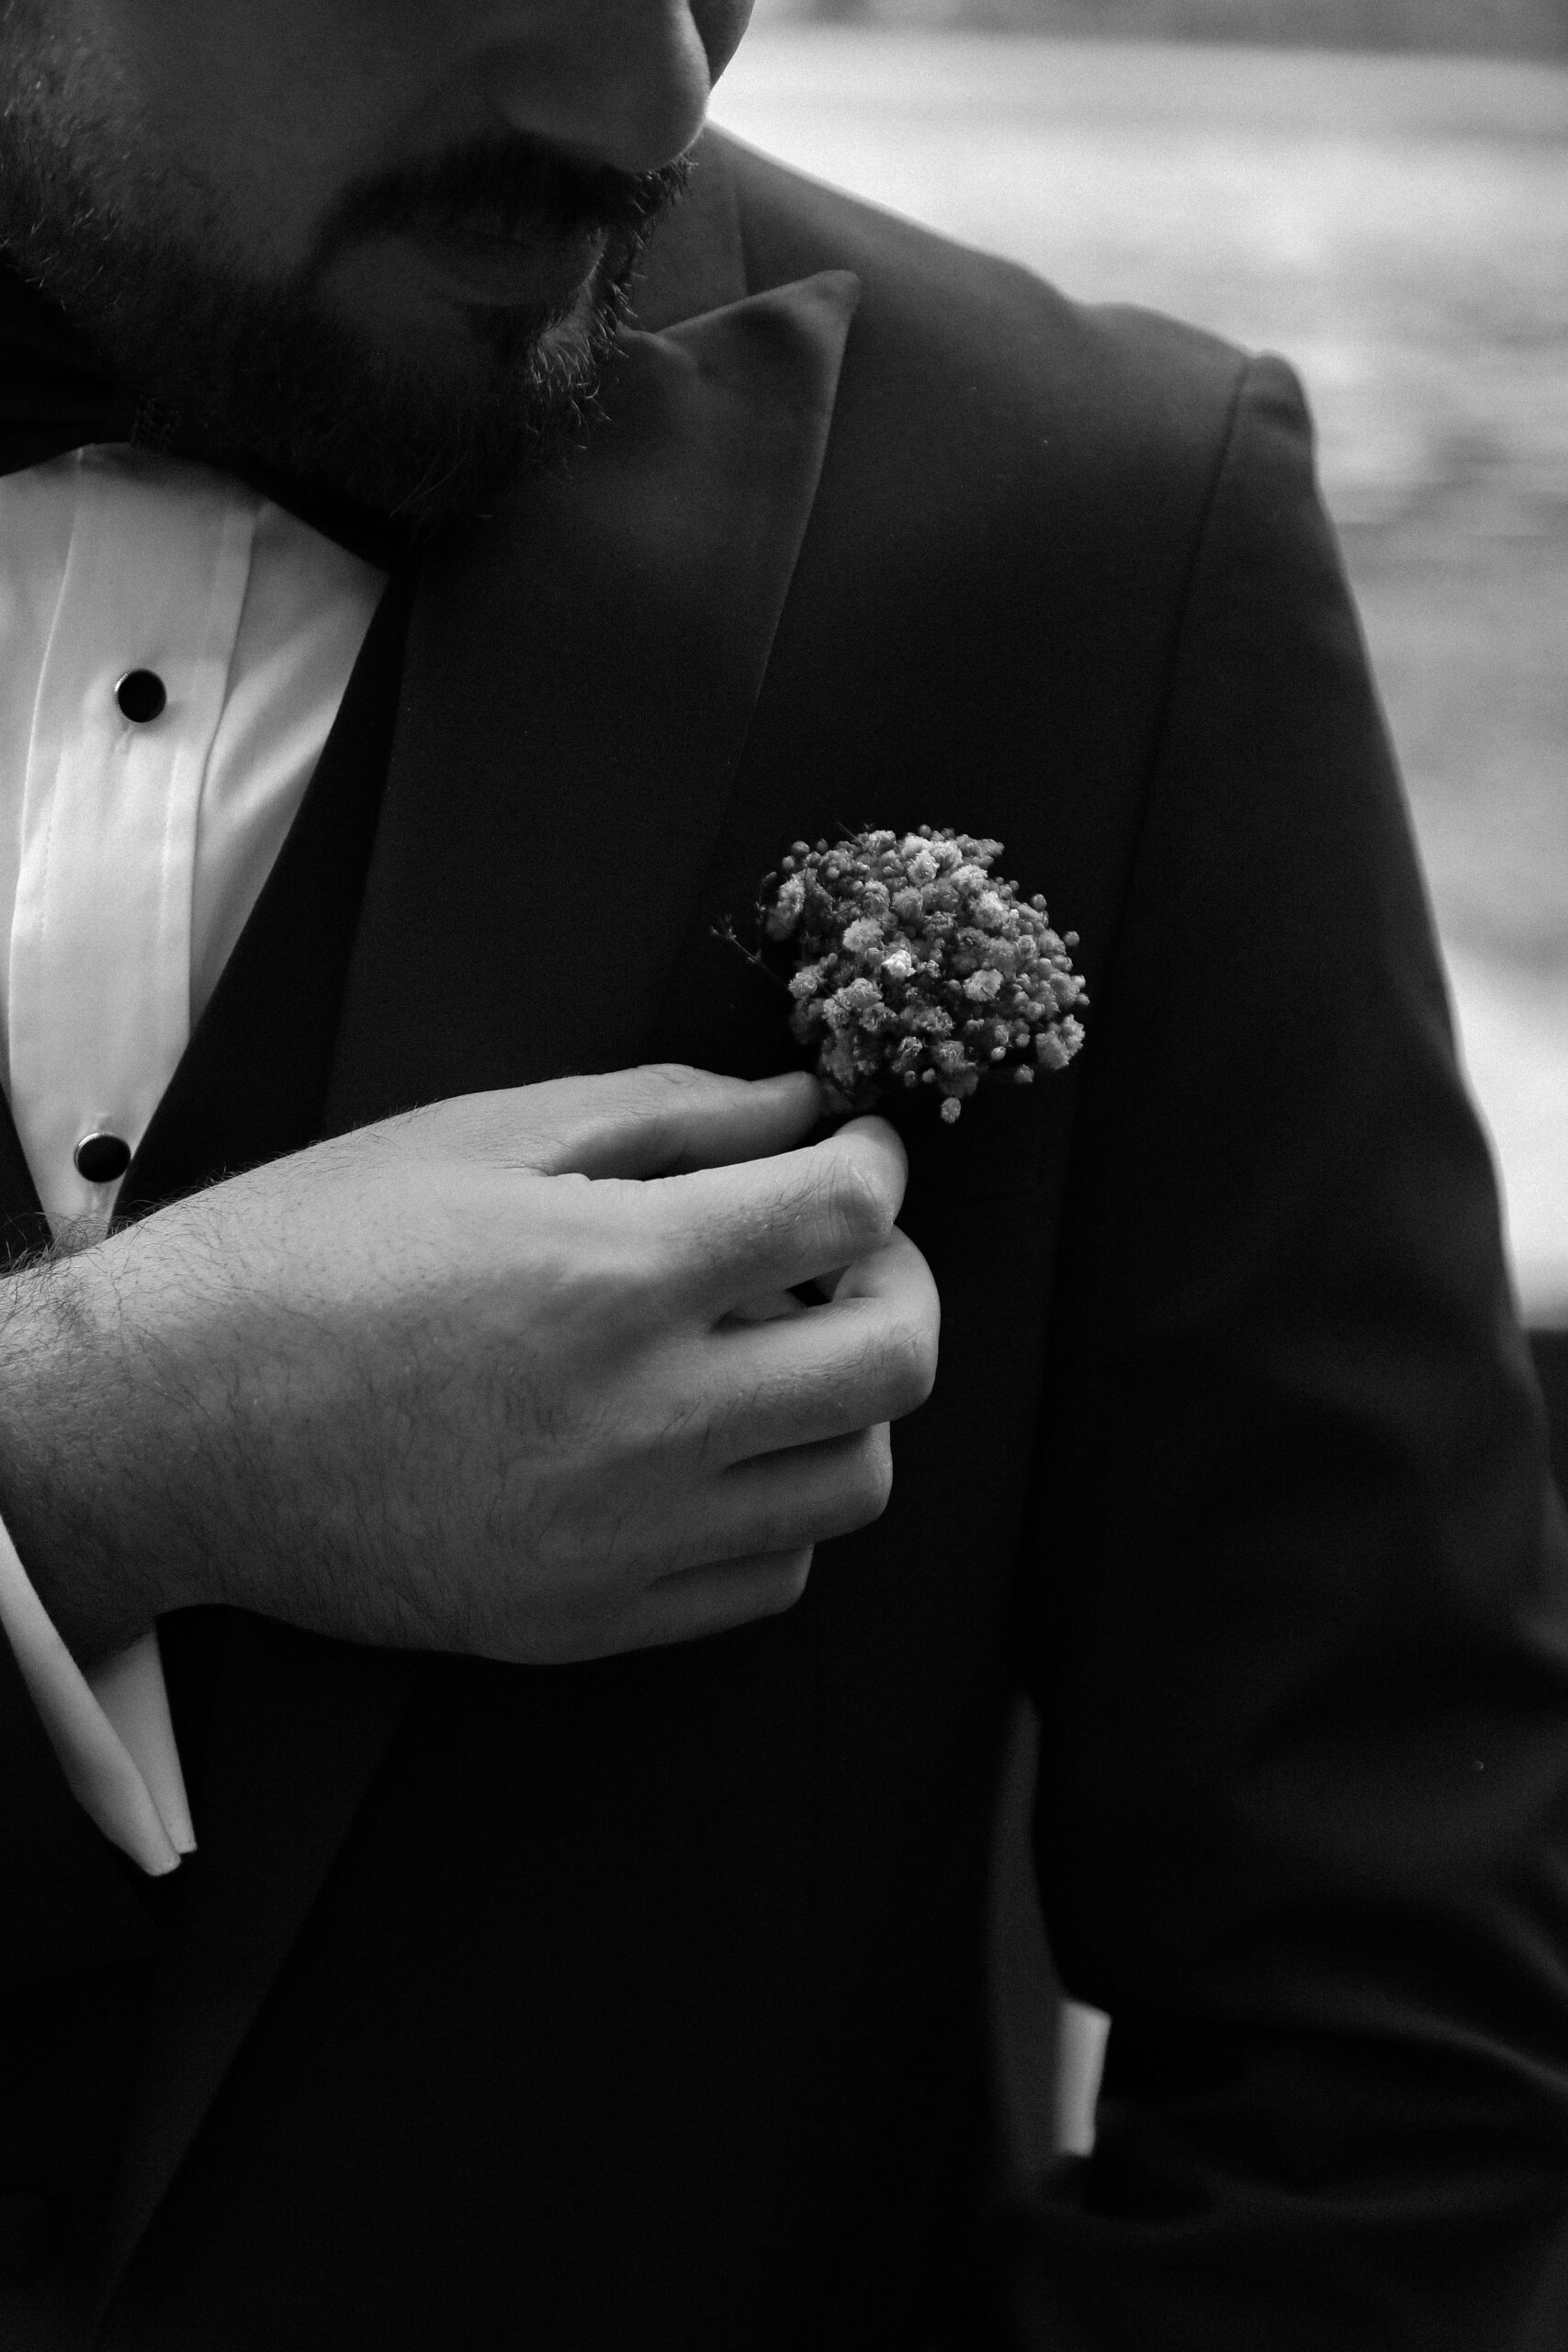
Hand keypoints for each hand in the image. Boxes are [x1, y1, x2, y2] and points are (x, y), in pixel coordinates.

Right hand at [0, 1067, 938, 1665]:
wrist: (167, 1426)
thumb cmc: (309, 1256)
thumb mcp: (478, 1136)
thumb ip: (667, 1113)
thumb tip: (803, 1105)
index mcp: (613, 1272)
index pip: (846, 1213)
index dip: (877, 1163)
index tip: (856, 1154)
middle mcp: (642, 1419)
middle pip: (895, 1361)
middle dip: (901, 1282)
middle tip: (844, 1253)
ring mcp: (622, 1537)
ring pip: (856, 1482)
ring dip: (850, 1402)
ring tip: (774, 1354)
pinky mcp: (587, 1621)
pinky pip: (770, 1578)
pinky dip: (781, 1504)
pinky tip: (716, 1448)